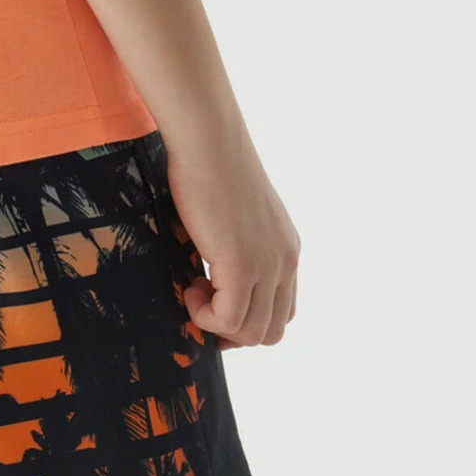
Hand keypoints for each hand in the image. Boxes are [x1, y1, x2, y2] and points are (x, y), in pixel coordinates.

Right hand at [160, 127, 299, 348]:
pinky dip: (205, 315)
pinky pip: (228, 319)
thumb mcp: (236, 214)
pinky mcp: (242, 265)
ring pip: (252, 333)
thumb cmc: (211, 166)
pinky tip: (189, 286)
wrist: (208, 142)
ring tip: (193, 289)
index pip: (283, 310)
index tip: (214, 302)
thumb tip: (213, 272)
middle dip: (233, 331)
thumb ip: (239, 244)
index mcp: (286, 249)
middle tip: (201, 303)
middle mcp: (285, 261)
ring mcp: (267, 265)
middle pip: (271, 331)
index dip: (248, 319)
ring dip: (216, 324)